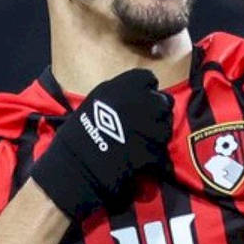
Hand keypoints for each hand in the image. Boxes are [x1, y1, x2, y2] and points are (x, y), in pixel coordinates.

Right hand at [29, 69, 172, 219]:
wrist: (77, 163)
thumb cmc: (79, 131)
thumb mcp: (98, 100)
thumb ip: (120, 94)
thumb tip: (134, 96)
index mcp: (126, 85)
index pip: (148, 79)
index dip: (146, 91)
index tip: (140, 102)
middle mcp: (144, 100)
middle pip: (163, 101)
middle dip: (157, 112)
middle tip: (144, 124)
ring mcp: (152, 126)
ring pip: (166, 126)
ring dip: (159, 134)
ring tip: (144, 143)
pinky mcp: (155, 150)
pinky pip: (163, 154)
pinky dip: (158, 161)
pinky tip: (147, 164)